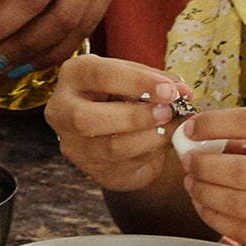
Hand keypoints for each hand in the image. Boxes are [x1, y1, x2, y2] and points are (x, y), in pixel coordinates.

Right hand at [46, 51, 182, 194]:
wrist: (114, 126)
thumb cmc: (122, 93)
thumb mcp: (134, 77)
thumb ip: (157, 80)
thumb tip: (182, 91)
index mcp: (73, 76)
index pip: (100, 76)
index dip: (137, 82)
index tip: (170, 89)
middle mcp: (63, 111)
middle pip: (88, 119)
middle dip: (134, 116)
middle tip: (168, 111)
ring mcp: (74, 145)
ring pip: (110, 148)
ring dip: (149, 137)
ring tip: (174, 126)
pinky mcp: (94, 170)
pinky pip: (126, 164)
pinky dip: (152, 151)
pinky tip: (167, 140)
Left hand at [175, 108, 245, 245]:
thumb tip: (221, 141)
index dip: (215, 123)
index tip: (193, 128)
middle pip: (240, 170)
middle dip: (203, 165)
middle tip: (188, 162)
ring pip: (240, 205)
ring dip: (206, 195)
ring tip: (193, 186)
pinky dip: (222, 221)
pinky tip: (210, 210)